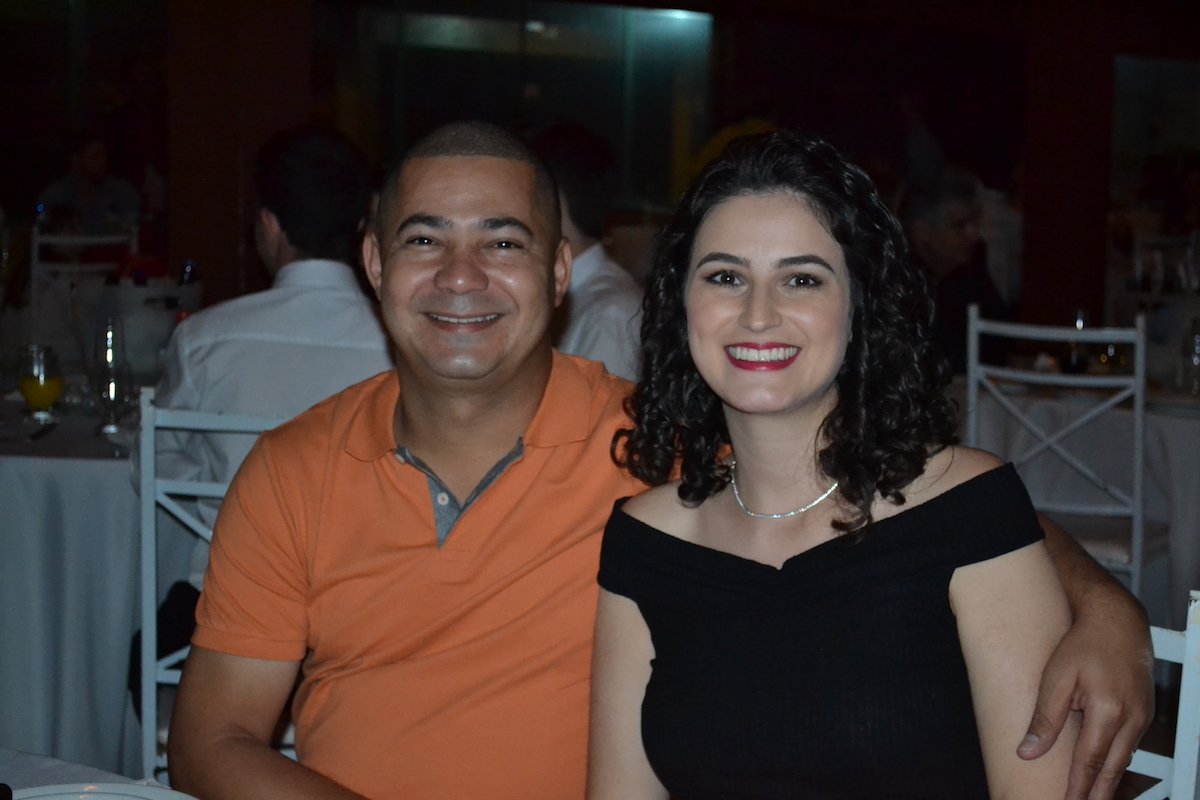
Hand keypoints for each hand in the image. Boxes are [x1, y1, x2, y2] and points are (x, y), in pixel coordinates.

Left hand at [1016, 605, 1153, 799]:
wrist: (1117, 620)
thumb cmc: (1082, 644)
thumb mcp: (1056, 677)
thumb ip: (1045, 718)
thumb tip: (1027, 752)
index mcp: (1109, 711)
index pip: (1090, 761)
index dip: (1078, 787)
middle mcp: (1132, 718)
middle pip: (1113, 768)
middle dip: (1098, 794)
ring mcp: (1142, 716)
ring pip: (1124, 759)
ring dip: (1108, 782)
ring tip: (1091, 798)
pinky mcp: (1144, 711)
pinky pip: (1130, 745)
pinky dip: (1117, 762)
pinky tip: (1104, 772)